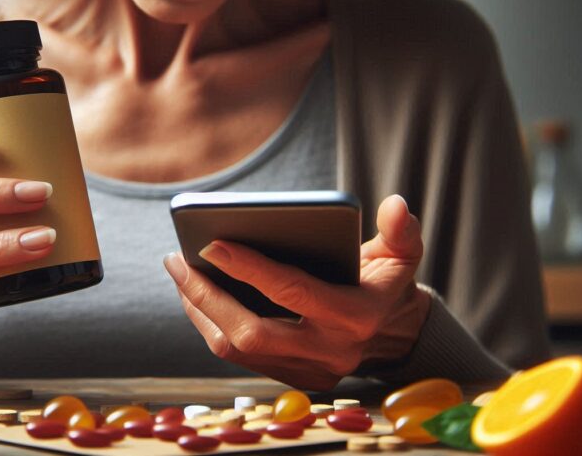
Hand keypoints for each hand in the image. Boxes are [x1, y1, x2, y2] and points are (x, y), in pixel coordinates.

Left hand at [164, 194, 430, 389]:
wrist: (392, 334)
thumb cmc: (386, 282)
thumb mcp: (403, 254)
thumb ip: (402, 230)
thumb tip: (395, 204)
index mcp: (355, 316)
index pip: (292, 291)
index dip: (249, 267)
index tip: (211, 242)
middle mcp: (329, 351)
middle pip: (251, 331)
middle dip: (207, 295)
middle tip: (178, 259)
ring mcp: (306, 370)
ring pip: (236, 348)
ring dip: (200, 309)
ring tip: (179, 270)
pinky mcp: (289, 377)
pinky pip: (237, 356)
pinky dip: (210, 324)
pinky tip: (195, 293)